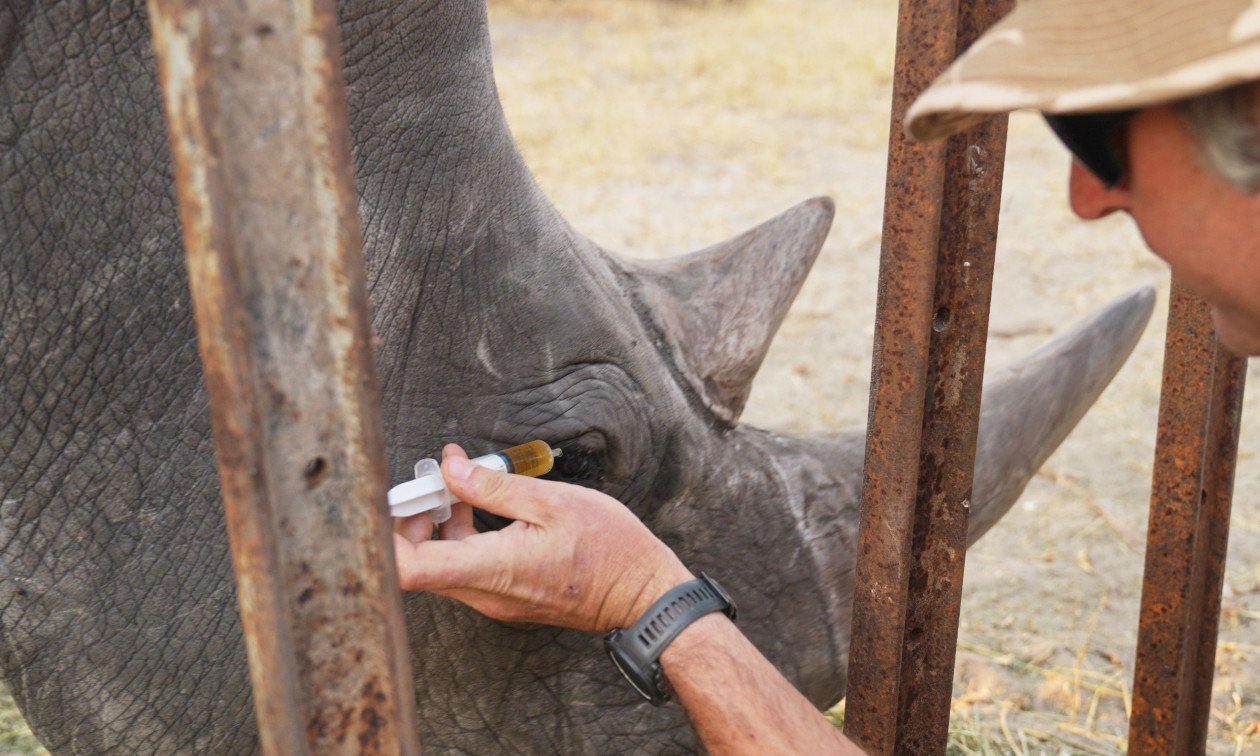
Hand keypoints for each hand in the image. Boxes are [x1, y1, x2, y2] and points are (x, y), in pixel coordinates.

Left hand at [394, 444, 692, 632]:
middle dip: (411, 520)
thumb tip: (450, 467)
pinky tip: (479, 510)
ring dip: (436, 527)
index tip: (394, 498)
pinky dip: (459, 539)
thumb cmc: (609, 549)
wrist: (642, 596)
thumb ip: (493, 486)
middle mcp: (485, 594)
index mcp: (492, 568)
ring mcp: (495, 602)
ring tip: (458, 487)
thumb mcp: (552, 502)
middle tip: (430, 481)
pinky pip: (465, 571)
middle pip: (415, 566)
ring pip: (440, 566)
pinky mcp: (506, 600)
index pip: (406, 569)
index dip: (384, 536)